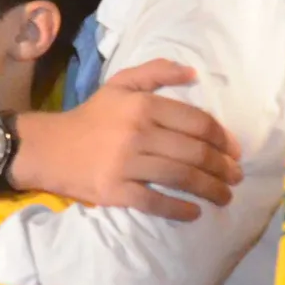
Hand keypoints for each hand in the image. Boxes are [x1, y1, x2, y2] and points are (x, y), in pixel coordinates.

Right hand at [17, 60, 239, 220]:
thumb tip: (194, 74)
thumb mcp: (120, 84)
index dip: (223, 138)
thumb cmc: (91, 117)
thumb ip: (156, 72)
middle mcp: (138, 132)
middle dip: (223, 168)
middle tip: (236, 178)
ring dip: (210, 189)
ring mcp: (126, 163)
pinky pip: (155, 202)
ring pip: (180, 177)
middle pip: (194, 152)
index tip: (235, 151)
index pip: (197, 122)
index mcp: (143, 105)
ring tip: (224, 197)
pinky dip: (179, 209)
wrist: (49, 148)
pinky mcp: (115, 190)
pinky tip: (194, 213)